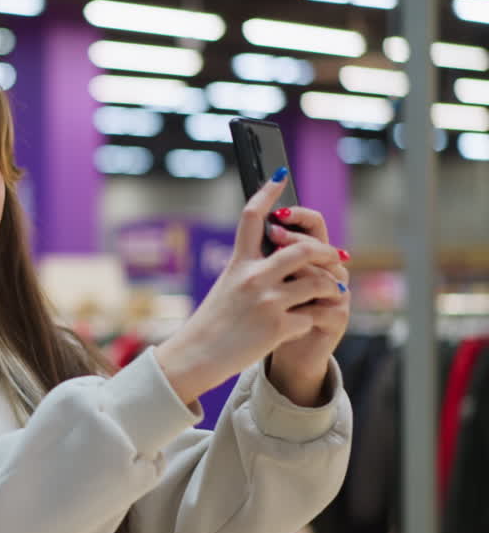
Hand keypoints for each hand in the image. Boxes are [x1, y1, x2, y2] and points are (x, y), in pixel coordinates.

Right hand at [153, 171, 347, 404]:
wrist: (196, 356)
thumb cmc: (213, 323)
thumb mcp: (226, 287)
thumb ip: (251, 270)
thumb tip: (285, 255)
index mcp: (237, 263)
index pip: (252, 217)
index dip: (267, 193)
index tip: (280, 176)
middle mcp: (252, 277)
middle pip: (302, 249)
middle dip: (325, 252)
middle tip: (336, 257)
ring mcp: (266, 301)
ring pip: (318, 284)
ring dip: (331, 289)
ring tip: (334, 293)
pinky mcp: (277, 327)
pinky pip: (312, 317)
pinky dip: (313, 321)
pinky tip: (304, 326)